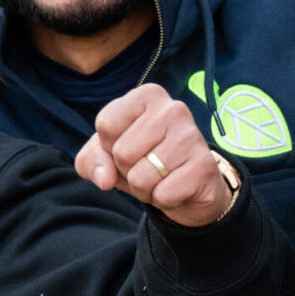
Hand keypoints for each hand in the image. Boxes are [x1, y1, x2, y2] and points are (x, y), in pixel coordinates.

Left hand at [76, 83, 234, 228]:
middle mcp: (173, 108)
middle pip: (122, 152)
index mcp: (147, 95)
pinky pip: (163, 194)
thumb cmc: (142, 162)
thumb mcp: (106, 157)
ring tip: (160, 178)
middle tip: (146, 166)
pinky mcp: (204, 166)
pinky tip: (175, 187)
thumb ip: (91, 162)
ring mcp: (191, 136)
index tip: (127, 146)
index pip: (106, 124)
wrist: (187, 188)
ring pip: (141, 178)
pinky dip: (163, 199)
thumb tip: (104, 178)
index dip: (108, 146)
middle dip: (127, 170)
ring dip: (144, 189)